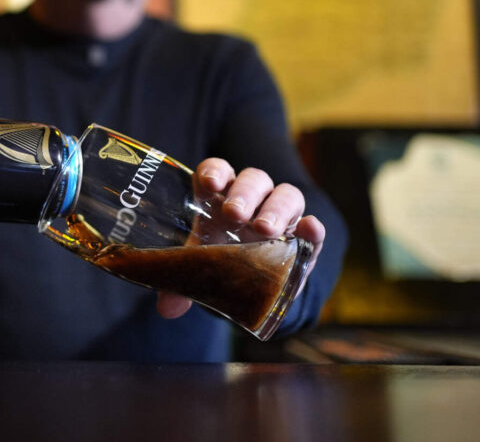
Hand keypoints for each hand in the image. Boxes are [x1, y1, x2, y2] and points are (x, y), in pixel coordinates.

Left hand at [156, 159, 325, 319]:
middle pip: (253, 180)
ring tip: (264, 229)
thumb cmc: (219, 261)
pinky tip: (309, 229)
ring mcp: (281, 216)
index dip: (214, 171)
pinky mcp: (304, 239)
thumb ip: (180, 282)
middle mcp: (253, 199)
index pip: (219, 170)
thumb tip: (167, 307)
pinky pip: (313, 227)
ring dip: (275, 208)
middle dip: (244, 194)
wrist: (252, 286)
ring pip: (285, 195)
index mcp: (220, 197)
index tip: (208, 184)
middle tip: (234, 215)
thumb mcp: (199, 268)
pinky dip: (313, 227)